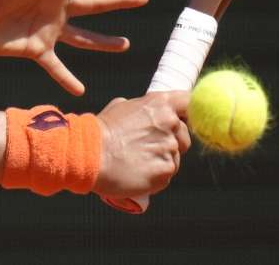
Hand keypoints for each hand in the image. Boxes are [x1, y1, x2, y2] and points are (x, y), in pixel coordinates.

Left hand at [0, 0, 147, 94]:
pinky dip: (67, 79)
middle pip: (94, 4)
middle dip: (119, 1)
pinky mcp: (36, 50)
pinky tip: (80, 91)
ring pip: (84, 37)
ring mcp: (49, 30)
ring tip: (125, 45)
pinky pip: (56, 67)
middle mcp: (56, 7)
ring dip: (104, 42)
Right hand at [93, 92, 191, 211]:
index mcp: (160, 104)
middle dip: (172, 141)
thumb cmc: (100, 131)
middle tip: (147, 147)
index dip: (187, 112)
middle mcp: (170, 123)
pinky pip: (166, 174)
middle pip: (184, 134)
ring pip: (175, 157)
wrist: (89, 155)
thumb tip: (145, 110)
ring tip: (137, 161)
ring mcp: (170, 148)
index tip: (183, 120)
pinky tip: (137, 172)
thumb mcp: (119, 107)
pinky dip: (155, 175)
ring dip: (161, 160)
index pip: (189, 102)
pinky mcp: (166, 170)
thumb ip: (140, 108)